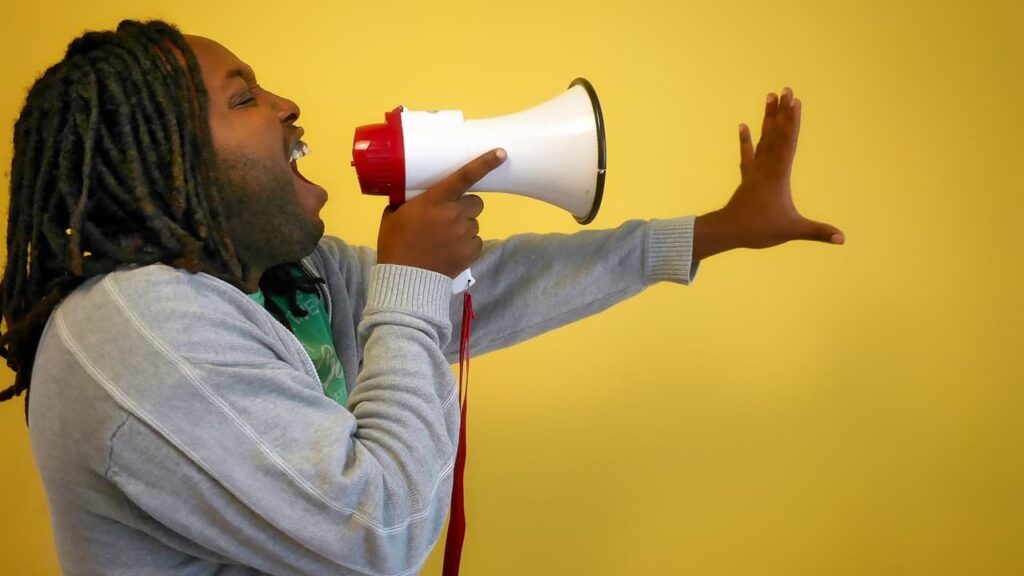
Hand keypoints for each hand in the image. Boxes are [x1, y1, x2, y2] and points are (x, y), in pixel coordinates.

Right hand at [376, 149, 505, 277]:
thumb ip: (407, 200)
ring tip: (444, 239)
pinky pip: (475, 241)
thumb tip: (410, 192)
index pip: (464, 177)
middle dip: (465, 207)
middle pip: (475, 203)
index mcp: (435, 200)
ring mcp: (464, 234)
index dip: (484, 164)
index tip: (501, 153)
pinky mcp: (470, 252)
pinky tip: (451, 251)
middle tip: (449, 217)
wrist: (404, 279)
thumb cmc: (395, 244)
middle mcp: (453, 214)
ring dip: (464, 227)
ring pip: (474, 223)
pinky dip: (467, 245)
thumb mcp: (393, 214)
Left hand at [699, 87, 843, 256]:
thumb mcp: (792, 231)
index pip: (787, 142)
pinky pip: (747, 155)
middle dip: (782, 111)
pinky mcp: (747, 178)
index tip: (795, 101)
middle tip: (785, 88)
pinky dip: (746, 141)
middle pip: (776, 133)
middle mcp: (766, 167)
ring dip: (767, 118)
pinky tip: (743, 125)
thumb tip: (842, 239)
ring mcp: (755, 171)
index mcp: (778, 175)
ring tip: (769, 96)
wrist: (728, 231)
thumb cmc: (759, 230)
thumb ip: (817, 232)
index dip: (792, 121)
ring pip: (763, 139)